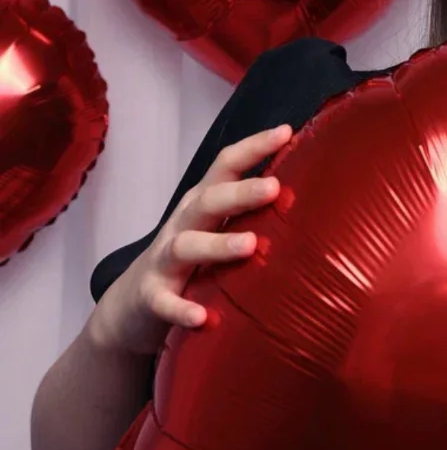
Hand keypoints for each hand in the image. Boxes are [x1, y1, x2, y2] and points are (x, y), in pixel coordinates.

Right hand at [92, 125, 292, 357]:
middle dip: (241, 192)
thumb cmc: (192, 264)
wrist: (131, 308)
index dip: (253, 147)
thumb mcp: (218, 231)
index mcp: (203, 204)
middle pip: (209, 201)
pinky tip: (202, 318)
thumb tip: (312, 199)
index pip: (226, 167)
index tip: (286, 132)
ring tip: (250, 246)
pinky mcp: (151, 296)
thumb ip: (253, 216)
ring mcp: (164, 261)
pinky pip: (165, 302)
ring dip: (218, 245)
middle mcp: (183, 225)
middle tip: (275, 188)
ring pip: (187, 246)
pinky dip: (181, 309)